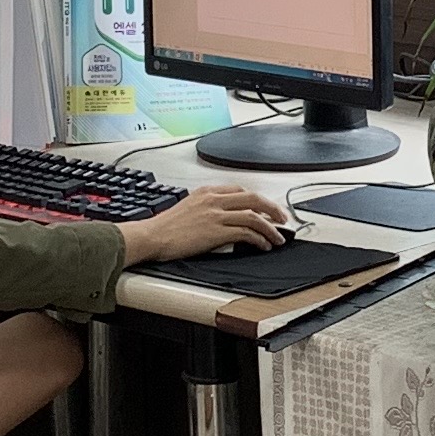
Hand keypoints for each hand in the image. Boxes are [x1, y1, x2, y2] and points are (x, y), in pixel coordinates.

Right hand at [119, 183, 288, 264]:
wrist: (152, 236)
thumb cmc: (165, 227)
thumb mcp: (188, 208)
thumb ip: (207, 208)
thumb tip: (224, 218)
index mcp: (207, 192)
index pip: (240, 190)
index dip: (257, 200)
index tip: (266, 209)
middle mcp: (213, 199)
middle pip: (253, 198)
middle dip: (272, 208)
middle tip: (282, 219)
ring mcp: (215, 214)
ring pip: (253, 216)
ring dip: (270, 227)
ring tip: (277, 237)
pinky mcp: (216, 231)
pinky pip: (245, 232)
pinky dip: (258, 239)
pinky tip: (262, 245)